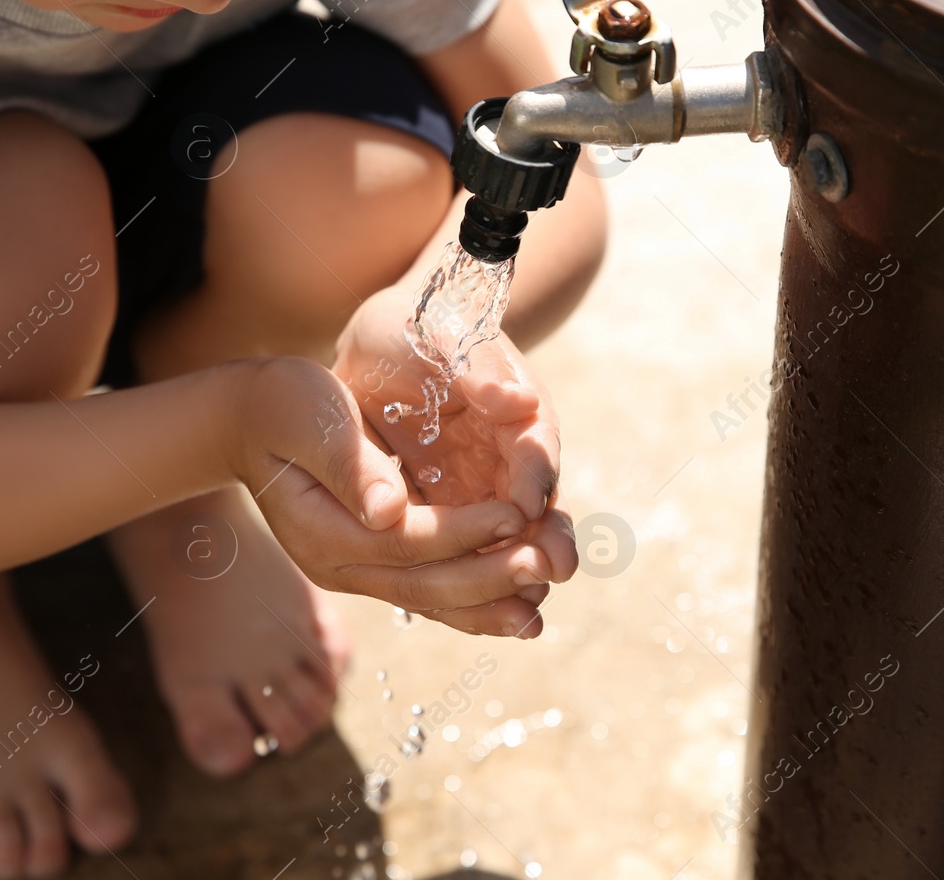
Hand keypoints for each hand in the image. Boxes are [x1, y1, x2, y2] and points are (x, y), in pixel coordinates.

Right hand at [227, 356, 554, 636]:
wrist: (253, 422)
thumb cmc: (286, 405)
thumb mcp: (312, 418)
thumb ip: (351, 464)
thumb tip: (389, 511)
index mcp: (320, 527)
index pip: (404, 540)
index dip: (462, 530)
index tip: (514, 515)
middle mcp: (336, 564)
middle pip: (421, 582)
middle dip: (487, 576)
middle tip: (543, 566)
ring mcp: (353, 572)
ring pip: (428, 598)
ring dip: (486, 605)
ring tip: (539, 609)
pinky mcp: (372, 567)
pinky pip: (427, 593)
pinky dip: (472, 603)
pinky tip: (515, 610)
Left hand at [332, 286, 576, 583]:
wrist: (390, 340)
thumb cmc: (421, 329)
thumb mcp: (446, 338)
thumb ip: (479, 370)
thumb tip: (517, 401)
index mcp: (517, 410)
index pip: (533, 446)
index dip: (534, 477)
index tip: (532, 508)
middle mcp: (510, 455)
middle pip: (535, 502)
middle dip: (544, 537)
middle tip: (553, 571)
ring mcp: (486, 485)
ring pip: (508, 535)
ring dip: (516, 569)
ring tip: (527, 610)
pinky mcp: (456, 506)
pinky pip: (471, 547)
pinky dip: (476, 576)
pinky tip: (481, 615)